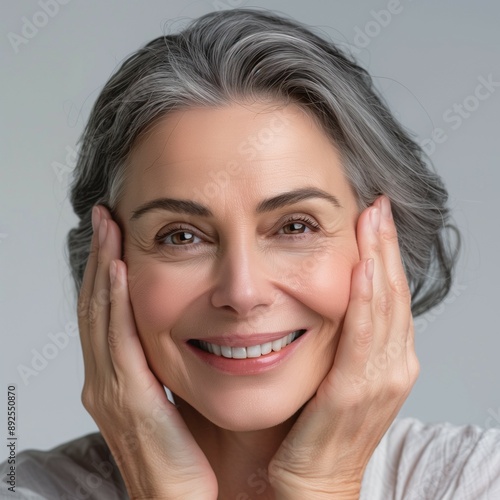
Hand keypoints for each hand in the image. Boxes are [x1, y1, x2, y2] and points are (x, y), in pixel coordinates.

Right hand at [77, 205, 217, 499]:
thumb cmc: (185, 454)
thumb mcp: (175, 396)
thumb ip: (172, 363)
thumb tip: (195, 328)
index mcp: (119, 376)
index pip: (108, 311)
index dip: (107, 271)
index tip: (116, 235)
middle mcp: (105, 378)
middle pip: (96, 304)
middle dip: (99, 256)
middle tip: (105, 217)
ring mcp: (110, 387)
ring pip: (100, 314)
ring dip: (102, 266)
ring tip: (108, 228)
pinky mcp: (126, 398)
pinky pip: (117, 339)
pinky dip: (113, 301)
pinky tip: (117, 270)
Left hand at [268, 195, 419, 498]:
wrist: (310, 483)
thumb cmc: (313, 428)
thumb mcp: (328, 371)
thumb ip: (330, 334)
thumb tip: (309, 295)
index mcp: (385, 357)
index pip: (386, 294)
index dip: (383, 253)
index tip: (373, 215)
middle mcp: (392, 363)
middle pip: (391, 292)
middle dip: (385, 246)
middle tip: (377, 204)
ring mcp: (380, 378)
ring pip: (384, 306)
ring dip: (379, 260)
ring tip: (373, 220)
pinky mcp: (356, 393)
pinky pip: (363, 338)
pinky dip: (364, 301)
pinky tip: (361, 269)